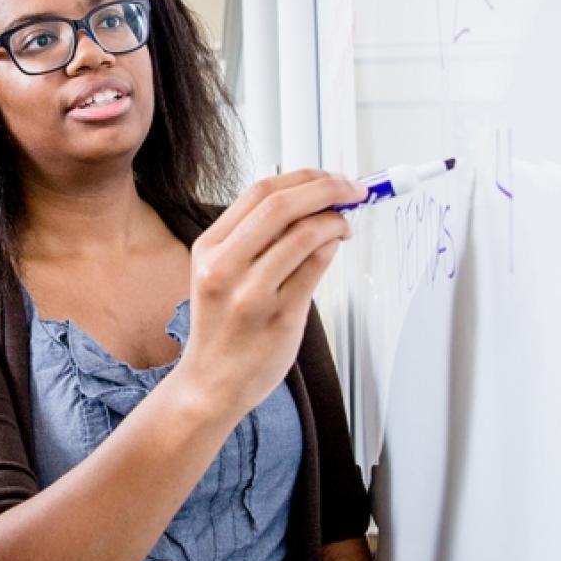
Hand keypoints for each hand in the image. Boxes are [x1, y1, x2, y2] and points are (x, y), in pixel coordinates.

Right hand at [179, 169, 363, 414]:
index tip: (329, 177)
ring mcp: (251, 292)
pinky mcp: (279, 316)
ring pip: (303, 233)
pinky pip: (314, 267)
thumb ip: (256, 239)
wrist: (212, 383)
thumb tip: (310, 203)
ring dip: (335, 220)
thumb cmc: (222, 329)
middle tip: (352, 189)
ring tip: (345, 223)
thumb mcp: (221, 274)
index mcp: (208, 248)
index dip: (304, 178)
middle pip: (281, 205)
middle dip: (326, 189)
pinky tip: (335, 247)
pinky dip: (332, 248)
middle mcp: (225, 266)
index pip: (259, 193)